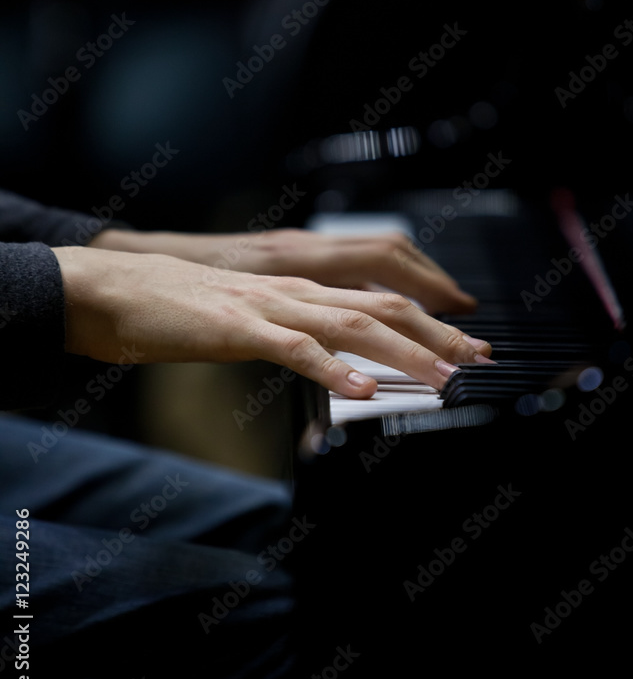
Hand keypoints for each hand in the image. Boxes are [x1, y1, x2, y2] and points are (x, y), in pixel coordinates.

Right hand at [53, 246, 491, 398]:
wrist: (105, 286)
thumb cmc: (166, 304)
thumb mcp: (237, 316)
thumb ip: (279, 329)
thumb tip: (318, 354)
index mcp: (292, 286)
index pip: (375, 293)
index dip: (424, 312)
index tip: (460, 336)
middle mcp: (290, 288)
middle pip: (381, 304)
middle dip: (437, 331)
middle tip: (480, 356)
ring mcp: (264, 305)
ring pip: (351, 322)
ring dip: (405, 351)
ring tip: (445, 376)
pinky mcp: (234, 328)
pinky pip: (295, 348)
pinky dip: (335, 369)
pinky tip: (365, 391)